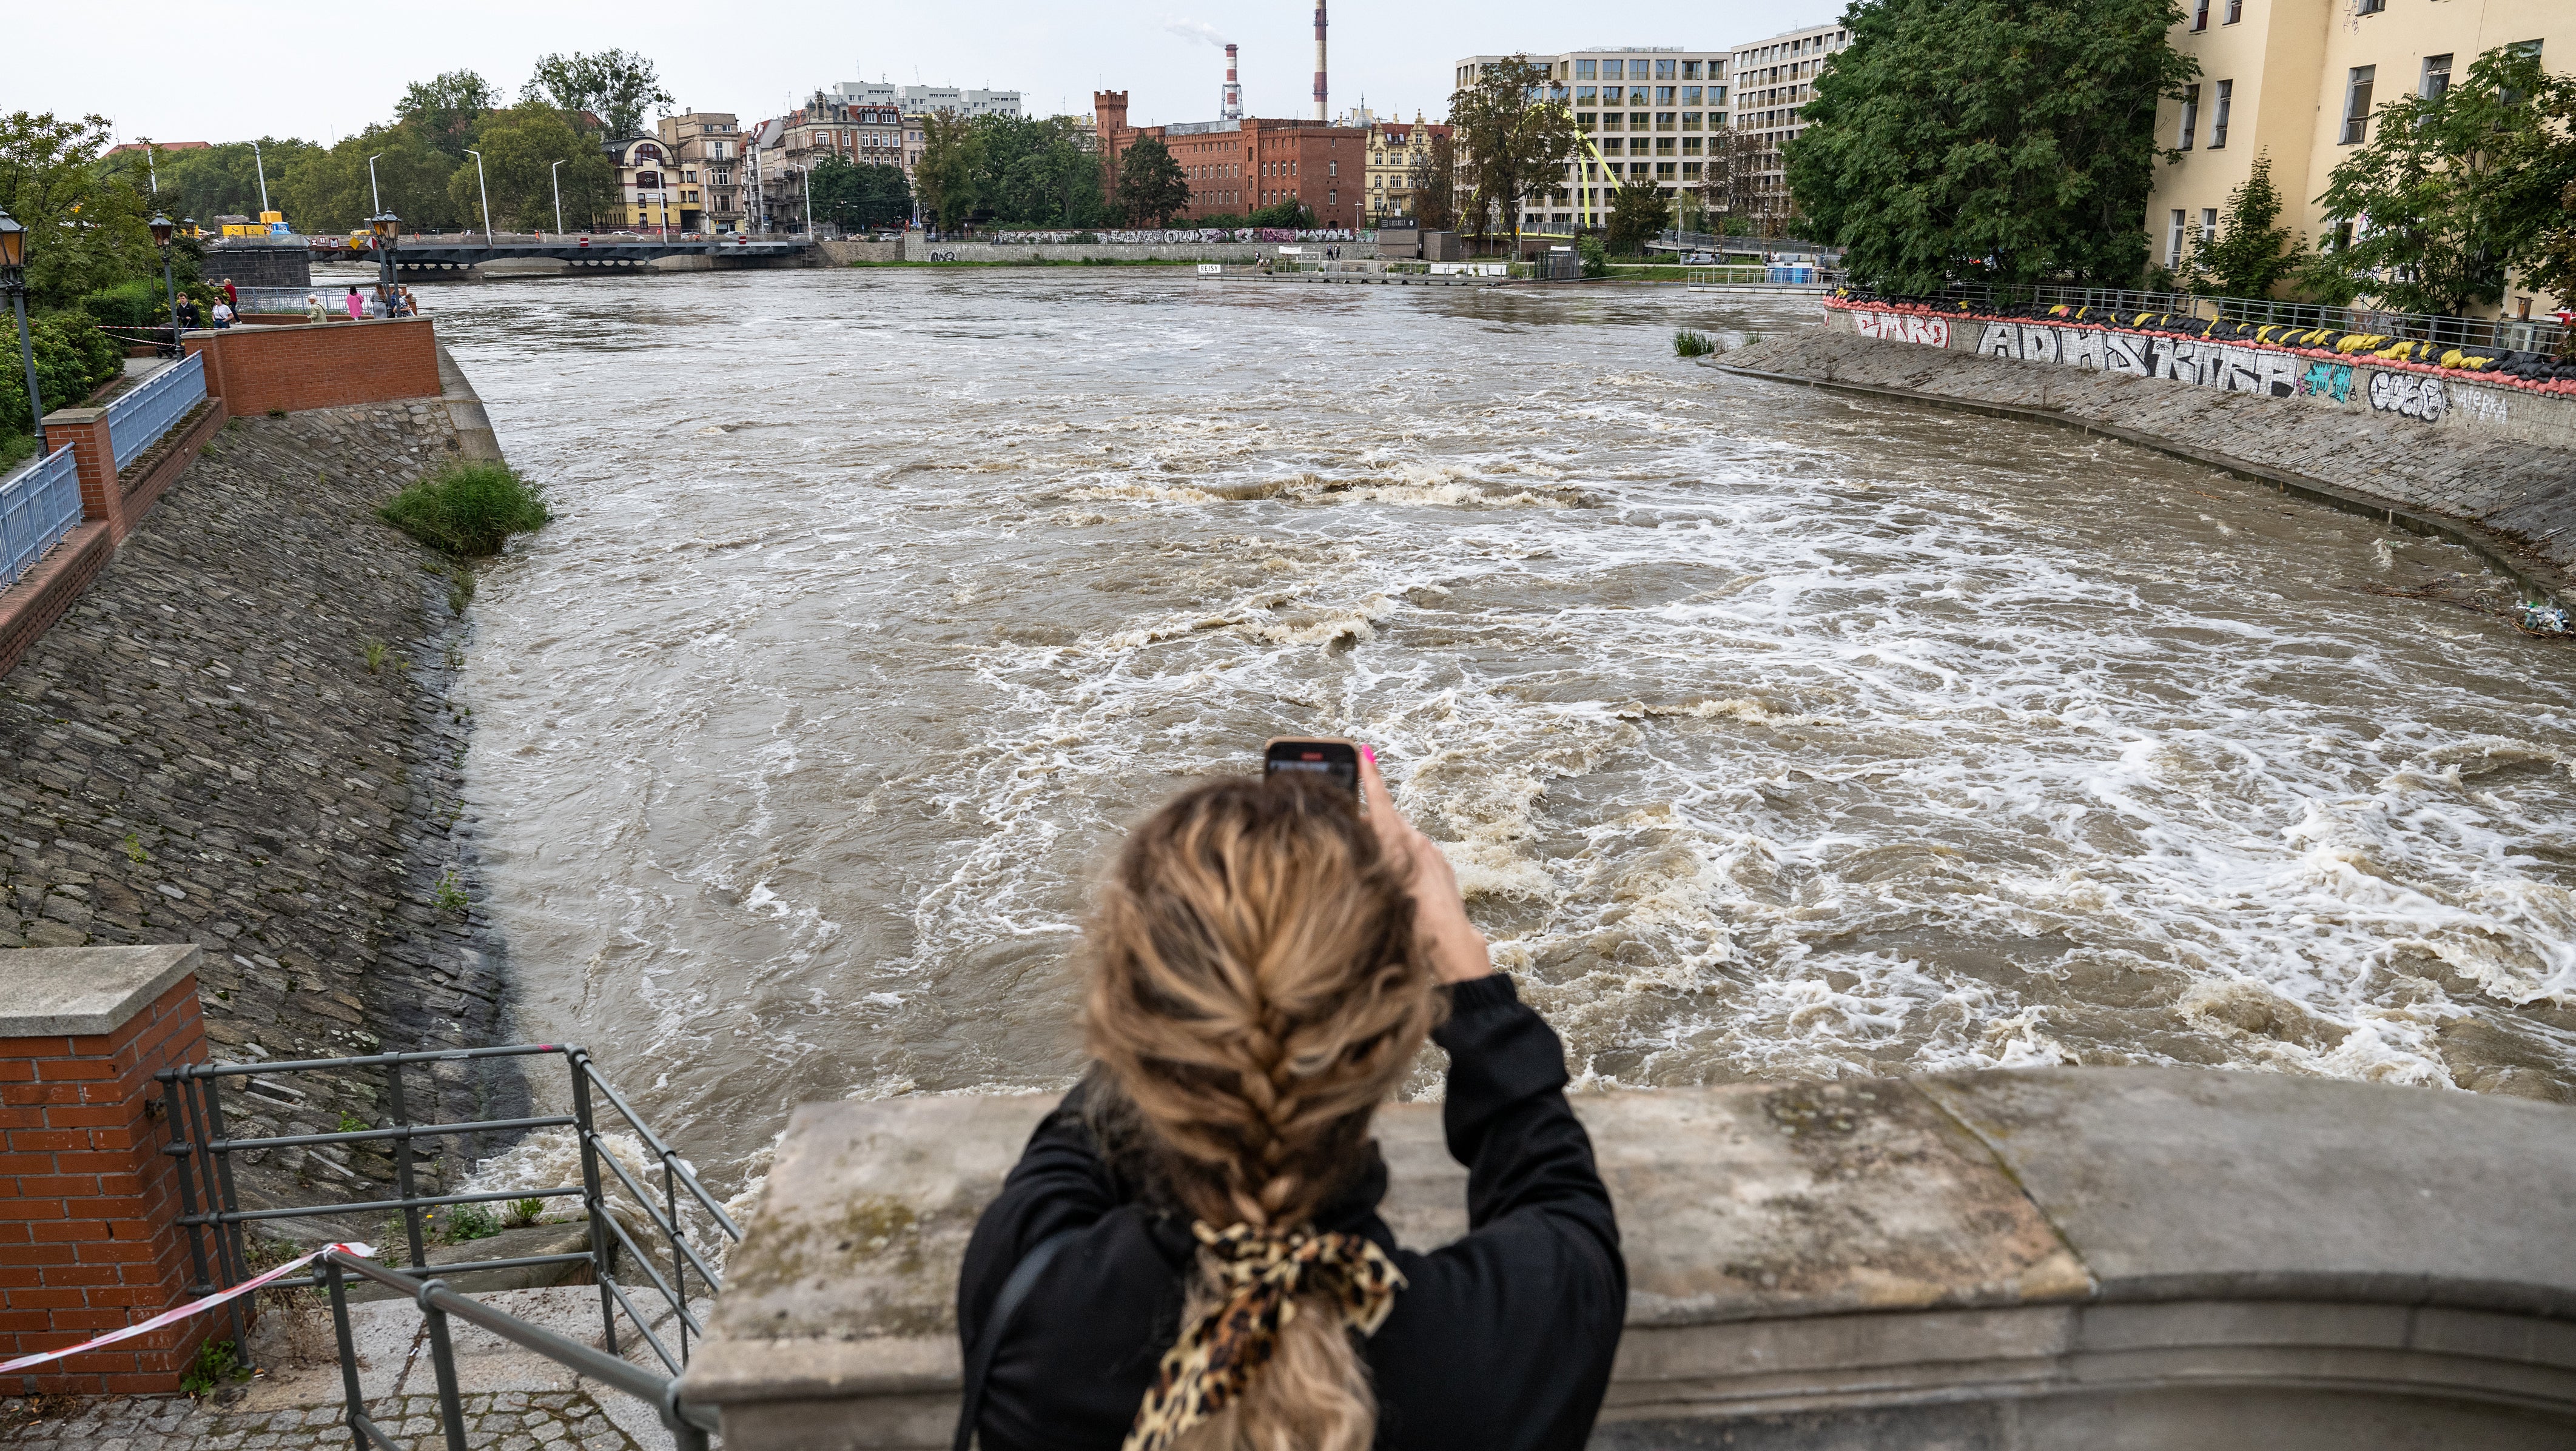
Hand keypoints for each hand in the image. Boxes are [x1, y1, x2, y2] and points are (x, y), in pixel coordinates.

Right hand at [1357, 746, 1492, 985]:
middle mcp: (1418, 843)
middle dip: (1370, 819)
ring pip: (1401, 837)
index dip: (1370, 778)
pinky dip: (1402, 853)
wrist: (1450, 941)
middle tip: (1349, 825)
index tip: (1365, 753)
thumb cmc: (1414, 921)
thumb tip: (1364, 835)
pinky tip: (1395, 873)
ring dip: (1386, 841)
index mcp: (1401, 844)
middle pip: (1388, 821)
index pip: (1380, 805)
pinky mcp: (1440, 866)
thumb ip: (1374, 857)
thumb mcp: (1386, 887)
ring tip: (1370, 857)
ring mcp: (1431, 854)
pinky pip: (1415, 851)